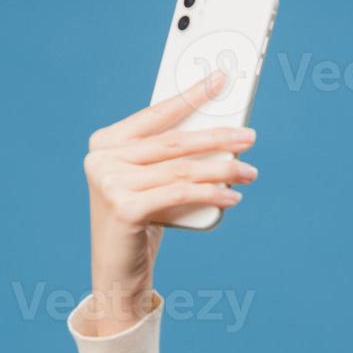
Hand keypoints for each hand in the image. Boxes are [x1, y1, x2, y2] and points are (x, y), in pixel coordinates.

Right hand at [78, 68, 259, 335]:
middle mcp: (102, 159)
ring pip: (181, 169)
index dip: (192, 95)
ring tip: (249, 171)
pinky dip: (211, 193)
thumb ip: (171, 155)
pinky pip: (180, 194)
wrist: (118, 271)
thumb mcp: (152, 181)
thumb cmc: (142, 219)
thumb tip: (223, 130)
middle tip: (249, 137)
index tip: (222, 80)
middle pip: (174, 142)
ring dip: (223, 169)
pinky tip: (233, 196)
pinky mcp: (124, 208)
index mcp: (106, 142)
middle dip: (218, 137)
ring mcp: (109, 183)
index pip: (157, 114)